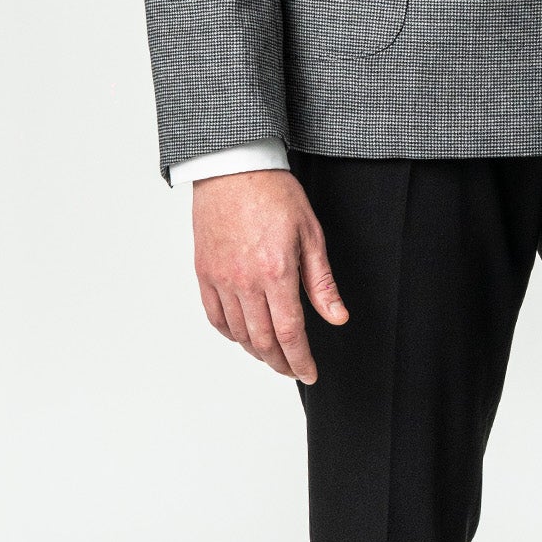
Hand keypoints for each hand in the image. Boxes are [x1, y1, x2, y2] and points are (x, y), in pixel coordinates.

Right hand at [191, 169, 347, 382]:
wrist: (233, 168)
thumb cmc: (274, 193)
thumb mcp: (310, 234)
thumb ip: (321, 282)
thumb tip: (337, 317)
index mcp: (276, 272)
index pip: (290, 333)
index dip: (300, 360)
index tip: (309, 373)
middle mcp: (245, 281)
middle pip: (263, 340)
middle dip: (281, 363)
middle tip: (293, 370)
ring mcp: (221, 278)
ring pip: (238, 333)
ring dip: (257, 351)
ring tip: (273, 355)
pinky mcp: (204, 272)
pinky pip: (215, 316)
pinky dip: (230, 333)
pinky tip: (243, 335)